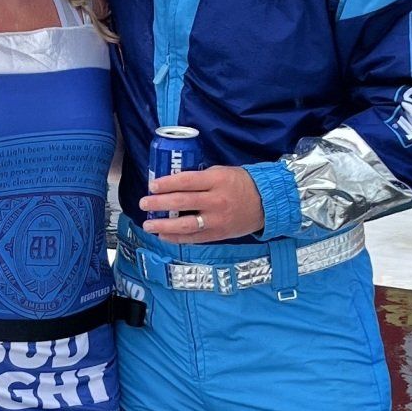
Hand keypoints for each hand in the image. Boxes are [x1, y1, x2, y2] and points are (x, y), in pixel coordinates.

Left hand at [140, 164, 265, 243]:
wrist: (267, 203)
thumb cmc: (242, 184)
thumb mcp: (222, 172)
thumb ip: (201, 177)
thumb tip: (175, 181)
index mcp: (217, 180)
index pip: (186, 181)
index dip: (167, 184)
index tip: (152, 185)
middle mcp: (216, 201)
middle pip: (182, 203)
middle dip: (159, 203)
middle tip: (144, 203)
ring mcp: (217, 220)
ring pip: (185, 225)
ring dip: (163, 226)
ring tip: (148, 224)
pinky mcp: (218, 234)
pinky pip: (194, 238)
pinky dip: (177, 238)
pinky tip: (163, 235)